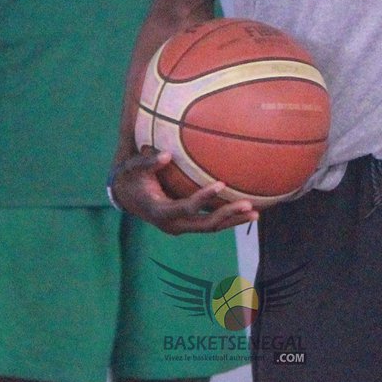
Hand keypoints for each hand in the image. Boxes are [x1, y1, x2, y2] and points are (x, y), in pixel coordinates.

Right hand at [112, 149, 257, 235]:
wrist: (125, 197)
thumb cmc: (131, 178)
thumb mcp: (133, 169)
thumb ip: (148, 163)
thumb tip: (166, 154)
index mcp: (161, 212)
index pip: (187, 207)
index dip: (204, 198)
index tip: (221, 184)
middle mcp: (173, 225)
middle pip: (206, 225)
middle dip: (228, 216)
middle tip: (249, 206)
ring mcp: (181, 226)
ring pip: (211, 227)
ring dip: (233, 221)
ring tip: (256, 214)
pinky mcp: (187, 223)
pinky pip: (209, 223)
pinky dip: (227, 219)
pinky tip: (245, 212)